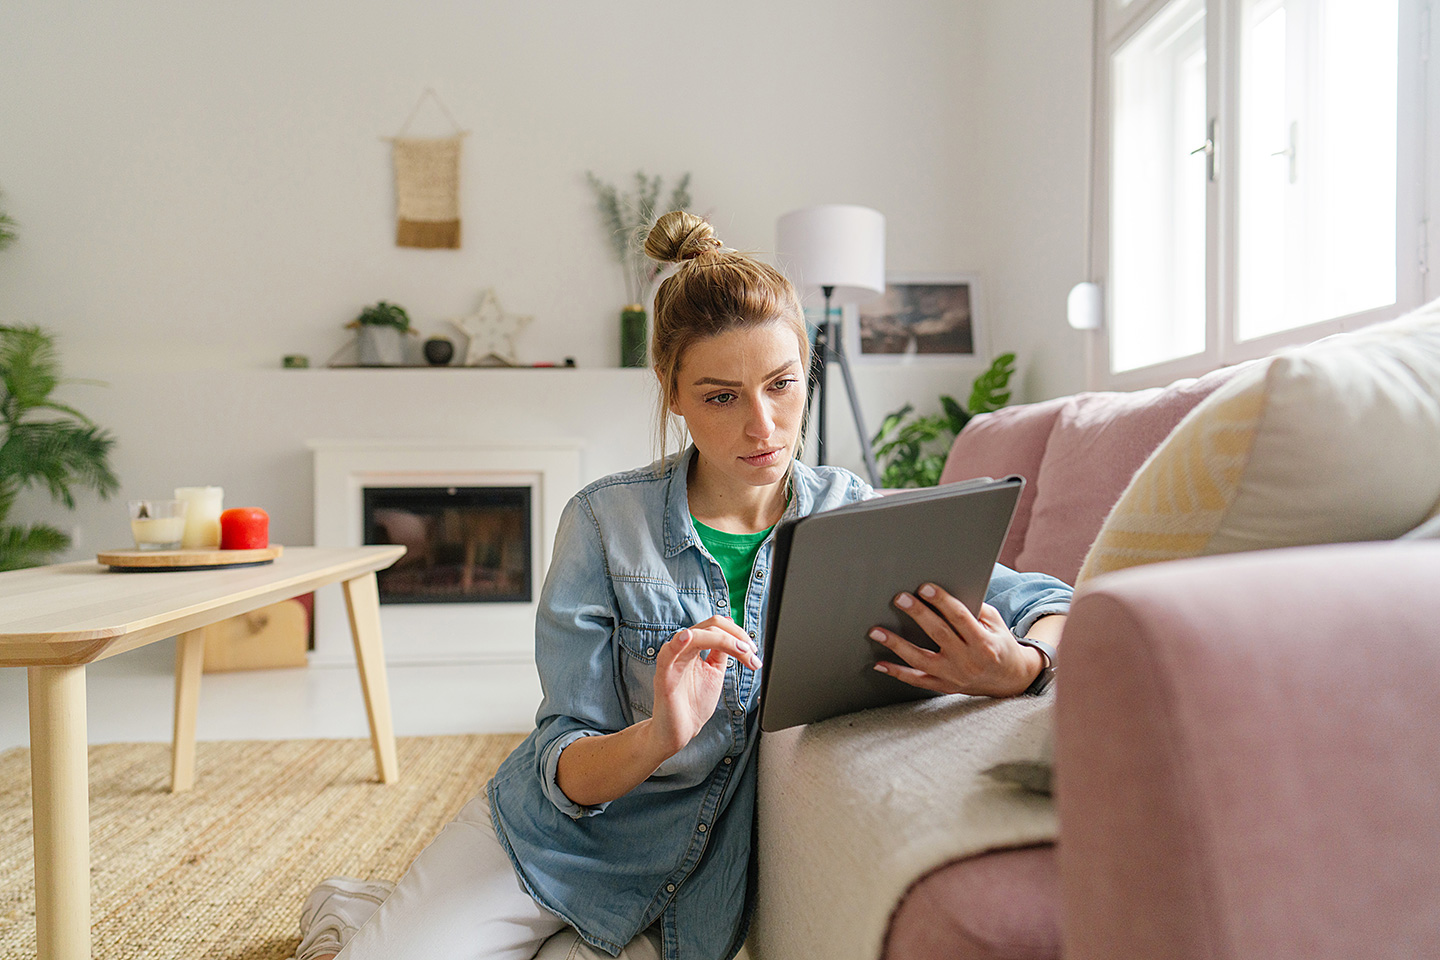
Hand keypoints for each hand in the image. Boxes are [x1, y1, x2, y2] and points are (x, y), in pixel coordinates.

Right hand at [649, 616, 760, 753]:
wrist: (679, 731)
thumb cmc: (693, 703)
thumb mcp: (714, 673)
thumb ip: (721, 654)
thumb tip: (736, 638)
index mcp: (694, 647)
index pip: (716, 626)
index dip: (738, 633)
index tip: (753, 651)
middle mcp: (682, 648)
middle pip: (710, 625)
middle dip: (737, 636)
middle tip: (752, 653)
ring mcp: (672, 660)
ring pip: (696, 635)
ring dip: (724, 640)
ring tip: (742, 651)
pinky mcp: (664, 675)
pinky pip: (668, 654)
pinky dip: (678, 643)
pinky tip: (688, 637)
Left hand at [868, 583, 1042, 697]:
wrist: (1010, 680)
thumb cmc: (998, 643)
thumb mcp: (994, 623)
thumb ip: (973, 609)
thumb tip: (944, 592)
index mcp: (983, 643)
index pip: (960, 618)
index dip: (942, 601)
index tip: (925, 587)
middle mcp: (968, 661)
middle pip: (939, 634)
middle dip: (918, 614)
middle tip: (900, 598)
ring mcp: (954, 676)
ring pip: (921, 660)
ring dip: (897, 644)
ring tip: (876, 631)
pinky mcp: (944, 686)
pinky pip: (916, 681)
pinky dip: (897, 672)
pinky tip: (879, 663)